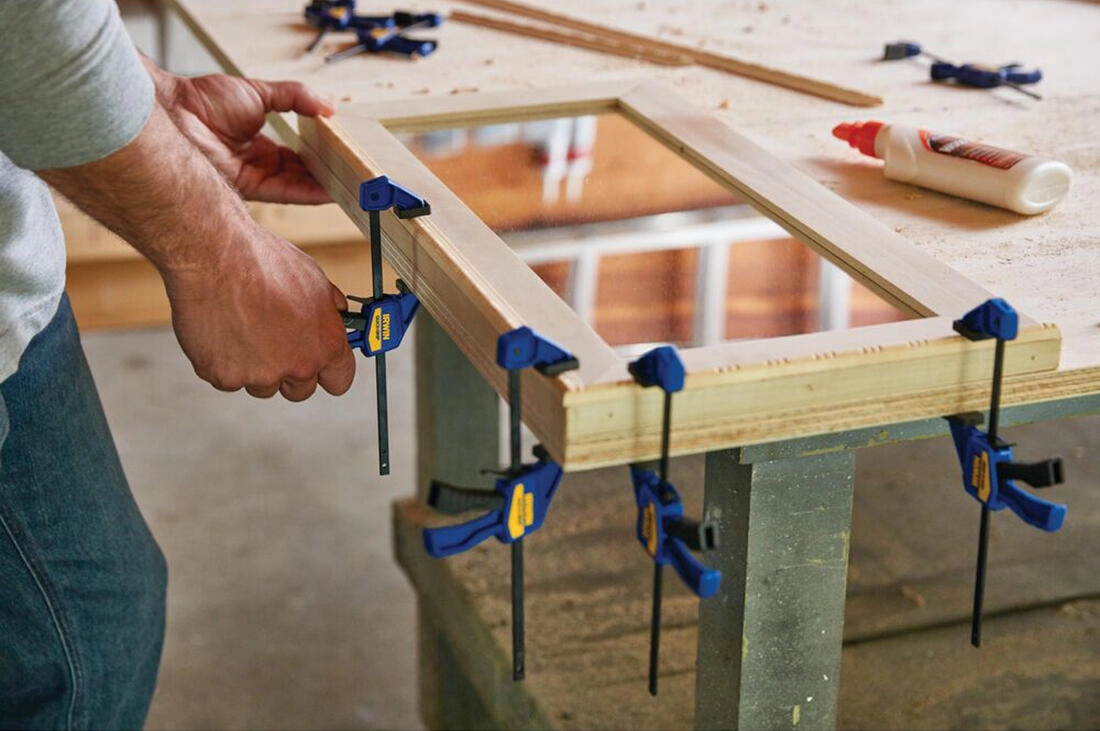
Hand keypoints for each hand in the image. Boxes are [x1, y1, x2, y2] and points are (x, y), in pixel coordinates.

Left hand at [146, 61, 334, 204]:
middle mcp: (255, 165)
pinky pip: (285, 192)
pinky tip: (329, 191)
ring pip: (296, 187)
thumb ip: (295, 97)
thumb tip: (327, 107)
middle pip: (299, 175)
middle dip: (325, 176)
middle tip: (352, 176)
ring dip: (322, 187)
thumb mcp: (259, 92)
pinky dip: (308, 193)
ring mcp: (252, 178)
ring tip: (348, 185)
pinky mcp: (248, 187)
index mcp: (256, 143)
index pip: (295, 157)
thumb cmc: (203, 99)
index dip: (318, 158)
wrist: (176, 110)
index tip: (340, 156)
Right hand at [163, 224, 354, 400]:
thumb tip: (338, 316)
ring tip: (243, 328)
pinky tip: (222, 331)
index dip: (329, 373)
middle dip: (289, 371)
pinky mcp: (224, 377)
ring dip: (255, 367)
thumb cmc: (262, 262)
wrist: (215, 256)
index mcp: (326, 345)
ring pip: (262, 386)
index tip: (320, 367)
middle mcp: (297, 366)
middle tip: (272, 342)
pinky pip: (228, 379)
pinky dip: (224, 361)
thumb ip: (330, 308)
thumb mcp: (314, 279)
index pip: (339, 380)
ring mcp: (259, 375)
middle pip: (300, 390)